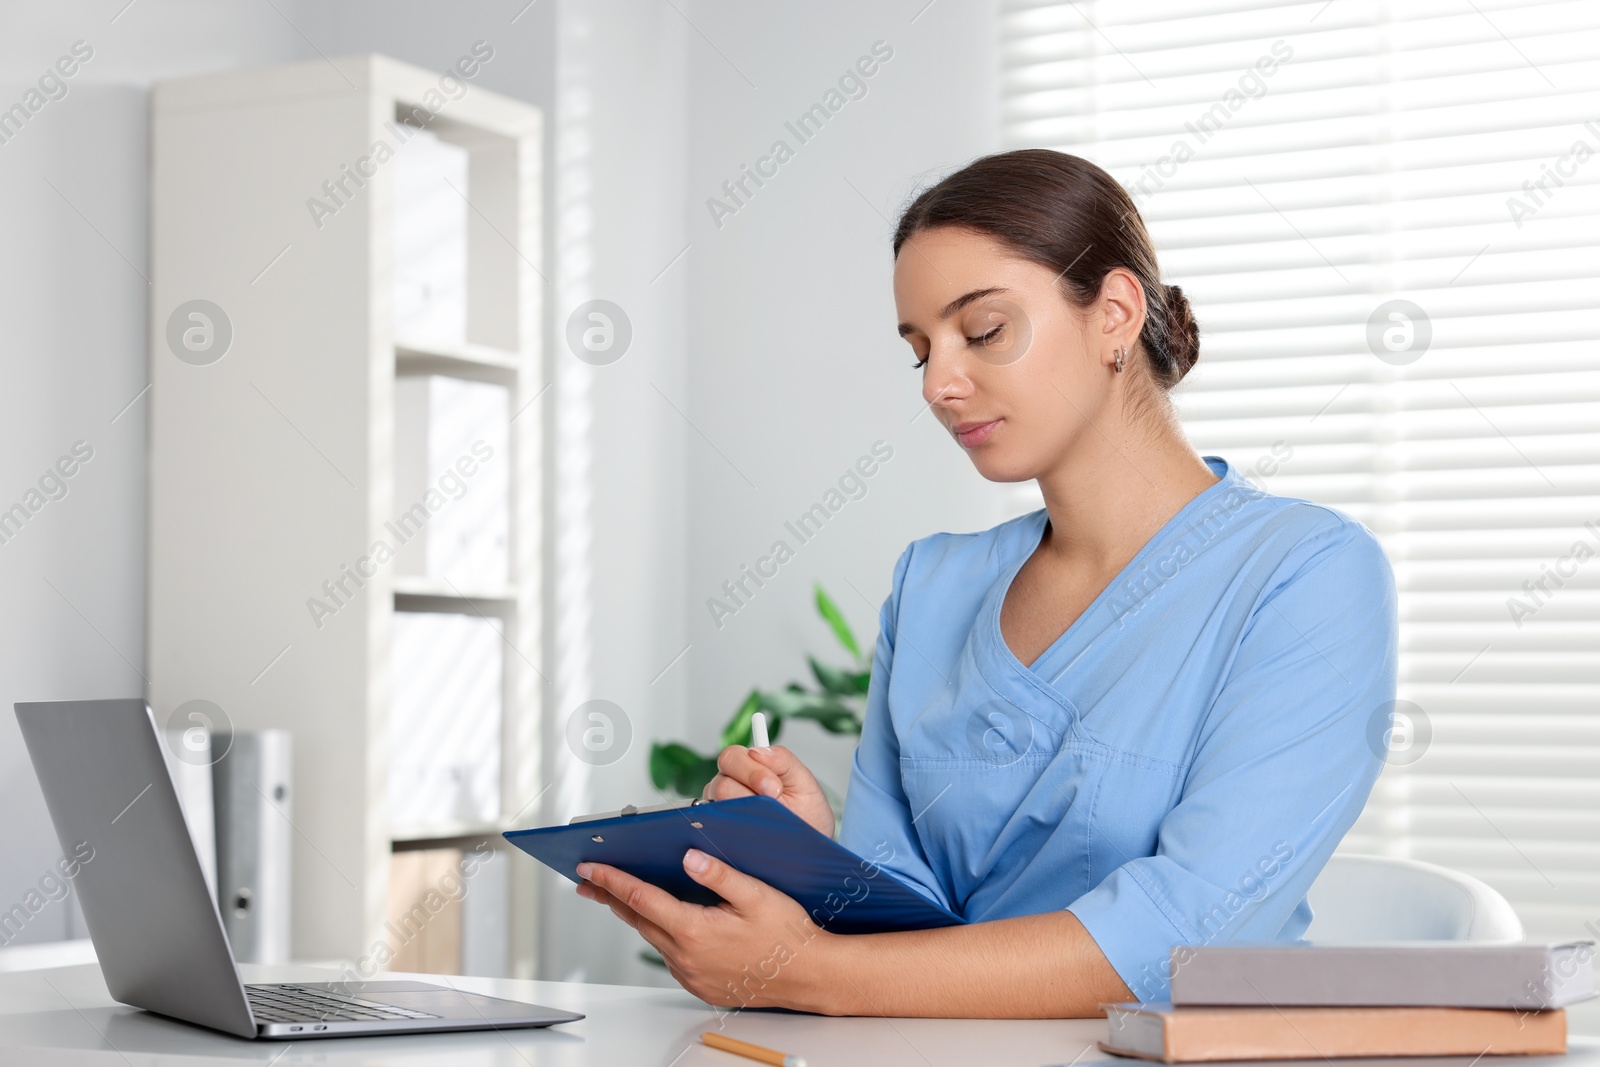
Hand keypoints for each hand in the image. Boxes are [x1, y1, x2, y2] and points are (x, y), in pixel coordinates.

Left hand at [575, 850, 836, 1010]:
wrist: (810, 976)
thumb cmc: (788, 935)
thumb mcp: (758, 895)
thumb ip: (720, 874)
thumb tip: (689, 856)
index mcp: (696, 931)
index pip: (641, 899)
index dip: (612, 880)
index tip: (589, 868)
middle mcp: (687, 957)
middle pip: (638, 920)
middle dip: (611, 896)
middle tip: (589, 880)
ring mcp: (692, 975)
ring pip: (652, 939)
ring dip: (635, 916)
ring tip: (619, 896)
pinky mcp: (700, 986)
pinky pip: (670, 956)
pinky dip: (659, 935)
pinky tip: (663, 922)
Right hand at [702, 743, 833, 835]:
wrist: (809, 849)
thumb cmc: (806, 814)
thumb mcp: (803, 784)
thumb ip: (783, 761)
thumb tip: (758, 751)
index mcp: (748, 767)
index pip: (732, 758)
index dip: (750, 770)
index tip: (774, 787)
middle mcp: (730, 786)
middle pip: (720, 782)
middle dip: (748, 792)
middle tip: (774, 802)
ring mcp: (721, 811)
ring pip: (717, 806)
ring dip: (742, 814)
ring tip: (766, 823)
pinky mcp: (719, 834)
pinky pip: (716, 831)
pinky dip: (732, 833)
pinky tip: (752, 838)